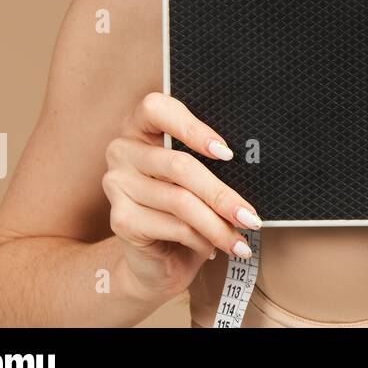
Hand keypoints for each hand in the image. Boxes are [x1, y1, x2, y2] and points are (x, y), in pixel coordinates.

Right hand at [103, 91, 260, 302]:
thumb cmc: (186, 208)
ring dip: (217, 225)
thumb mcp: (199, 177)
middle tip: (251, 216)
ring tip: (241, 241)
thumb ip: (210, 161)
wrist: (157, 258)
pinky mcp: (120, 219)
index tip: (226, 152)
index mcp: (142, 126)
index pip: (156, 108)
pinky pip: (172, 226)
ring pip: (180, 200)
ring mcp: (117, 184)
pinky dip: (200, 239)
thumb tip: (251, 163)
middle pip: (179, 165)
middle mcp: (122, 150)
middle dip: (222, 194)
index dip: (192, 128)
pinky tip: (212, 248)